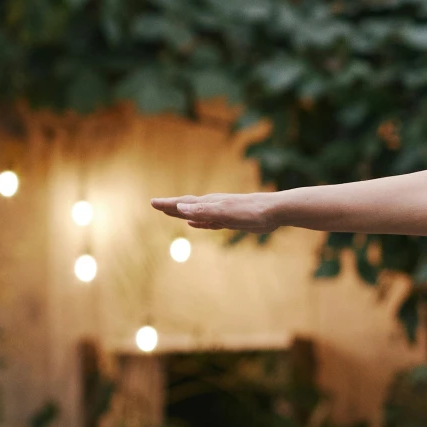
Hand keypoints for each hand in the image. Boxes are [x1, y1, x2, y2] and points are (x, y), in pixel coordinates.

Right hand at [151, 191, 283, 229]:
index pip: (183, 203)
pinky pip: (209, 221)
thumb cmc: (250, 211)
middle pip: (187, 206)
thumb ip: (203, 211)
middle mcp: (213, 206)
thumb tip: (181, 208)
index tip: (152, 202)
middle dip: (171, 207)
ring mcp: (221, 212)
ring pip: (197, 214)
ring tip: (171, 213)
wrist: (274, 211)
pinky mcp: (231, 220)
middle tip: (156, 206)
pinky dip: (199, 222)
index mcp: (209, 203)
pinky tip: (193, 223)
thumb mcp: (225, 213)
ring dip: (183, 213)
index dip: (168, 204)